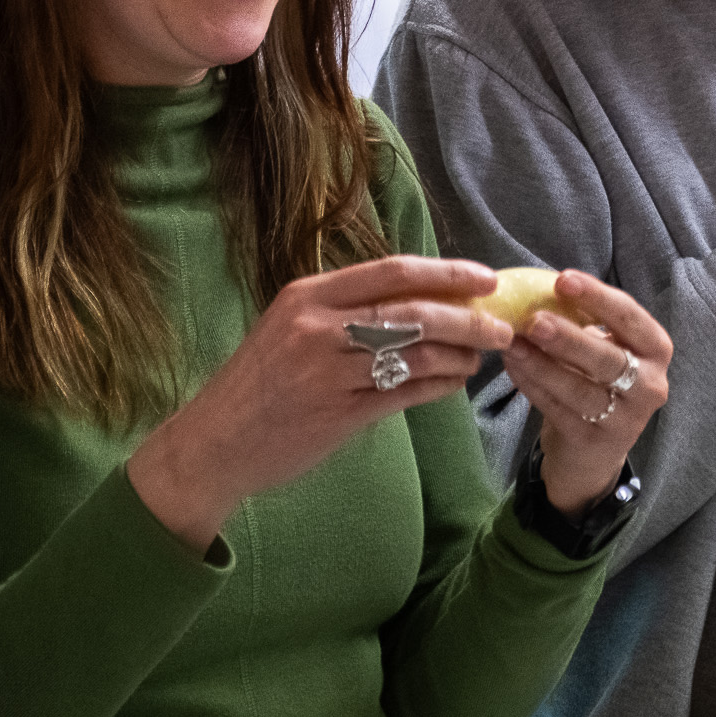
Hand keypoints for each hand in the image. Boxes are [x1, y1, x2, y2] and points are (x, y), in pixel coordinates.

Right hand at [128, 256, 515, 551]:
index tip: (487, 277)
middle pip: (414, 312)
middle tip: (503, 327)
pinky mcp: (338, 414)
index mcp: (308, 296)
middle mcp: (317, 327)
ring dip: (460, 356)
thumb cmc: (259, 382)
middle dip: (469, 318)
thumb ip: (347, 309)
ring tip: (480, 357)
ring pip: (417, 355)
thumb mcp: (291, 327)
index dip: (447, 272)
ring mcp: (327, 372)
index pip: (392, 271)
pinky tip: (455, 383)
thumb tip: (426, 297)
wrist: (212, 444)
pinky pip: (405, 394)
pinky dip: (439, 386)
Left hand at [499, 270, 671, 518]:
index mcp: (656, 349)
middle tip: (533, 321)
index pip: (630, 317)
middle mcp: (651, 385)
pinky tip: (513, 367)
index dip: (597, 296)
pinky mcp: (594, 441)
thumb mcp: (603, 348)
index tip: (563, 279)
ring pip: (580, 389)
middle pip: (608, 359)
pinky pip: (559, 410)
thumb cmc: (597, 381)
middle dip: (569, 337)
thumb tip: (538, 291)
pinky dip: (532, 386)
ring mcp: (626, 418)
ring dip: (542, 365)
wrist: (595, 449)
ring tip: (512, 344)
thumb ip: (583, 322)